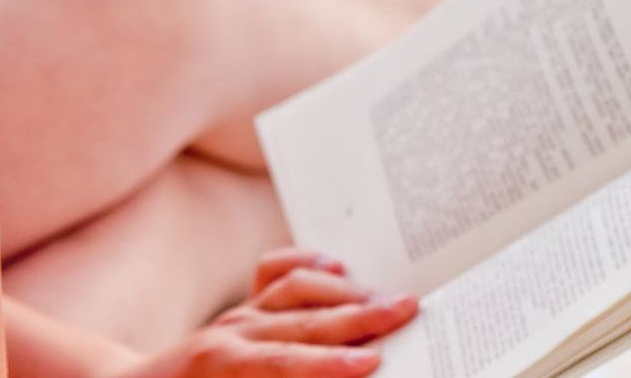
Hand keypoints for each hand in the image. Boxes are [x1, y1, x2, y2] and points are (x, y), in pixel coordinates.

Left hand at [127, 249, 417, 376]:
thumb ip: (281, 377)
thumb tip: (335, 373)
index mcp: (224, 365)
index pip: (285, 362)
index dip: (329, 364)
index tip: (372, 361)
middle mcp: (232, 333)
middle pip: (303, 320)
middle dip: (359, 316)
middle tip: (406, 310)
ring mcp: (238, 316)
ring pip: (296, 290)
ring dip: (345, 293)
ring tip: (387, 299)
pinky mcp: (243, 308)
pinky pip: (275, 273)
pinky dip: (307, 264)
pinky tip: (338, 265)